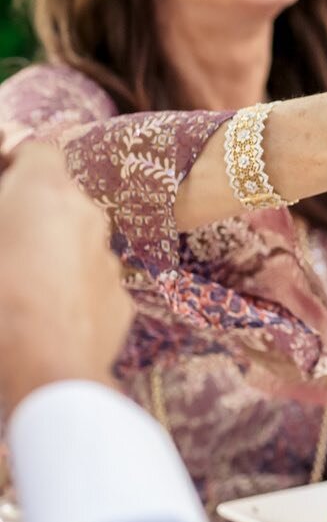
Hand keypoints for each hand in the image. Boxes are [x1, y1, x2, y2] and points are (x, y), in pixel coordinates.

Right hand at [0, 143, 133, 413]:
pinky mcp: (120, 299)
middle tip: (3, 238)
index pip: (38, 150)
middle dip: (30, 211)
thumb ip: (1, 208)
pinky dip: (69, 288)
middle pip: (59, 198)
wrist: (47, 371)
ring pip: (77, 241)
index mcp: (46, 192)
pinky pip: (90, 282)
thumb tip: (8, 216)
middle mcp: (88, 217)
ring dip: (52, 251)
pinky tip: (44, 315)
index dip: (14, 162)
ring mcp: (109, 259)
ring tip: (17, 284)